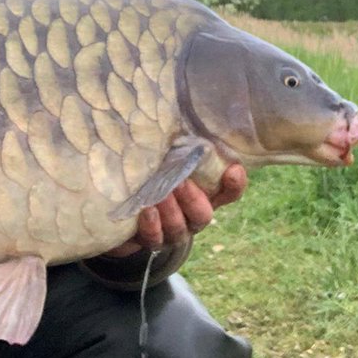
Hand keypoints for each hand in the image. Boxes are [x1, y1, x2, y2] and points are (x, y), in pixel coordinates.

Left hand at [103, 163, 247, 257]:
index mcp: (202, 196)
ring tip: (160, 195)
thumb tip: (170, 116)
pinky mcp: (149, 241)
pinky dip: (152, 226)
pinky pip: (155, 239)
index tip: (233, 169)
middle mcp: (190, 217)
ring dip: (171, 212)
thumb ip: (175, 149)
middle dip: (192, 199)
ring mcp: (171, 232)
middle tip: (180, 182)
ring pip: (179, 229)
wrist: (124, 211)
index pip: (227, 193)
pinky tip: (146, 211)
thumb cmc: (150, 177)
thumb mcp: (165, 162)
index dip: (234, 185)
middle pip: (203, 214)